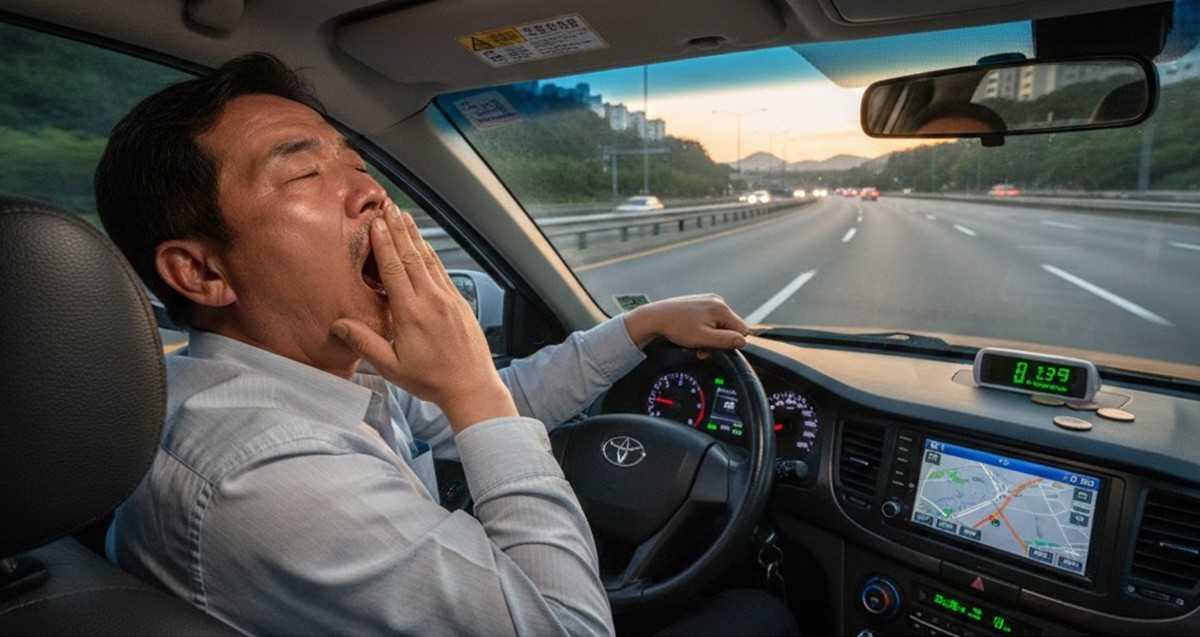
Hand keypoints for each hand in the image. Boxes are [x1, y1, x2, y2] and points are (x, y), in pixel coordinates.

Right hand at [330, 206, 516, 432]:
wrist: (471, 387)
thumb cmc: (431, 380)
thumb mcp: (392, 367)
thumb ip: (365, 343)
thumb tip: (338, 324)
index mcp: (411, 313)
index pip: (394, 270)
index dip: (383, 244)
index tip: (376, 222)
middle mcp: (431, 300)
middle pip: (411, 256)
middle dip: (398, 230)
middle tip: (388, 207)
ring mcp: (448, 299)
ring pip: (428, 260)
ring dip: (415, 236)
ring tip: (404, 216)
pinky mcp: (459, 302)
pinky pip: (442, 271)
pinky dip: (431, 254)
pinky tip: (425, 245)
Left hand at [622, 294, 748, 356]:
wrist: (655, 317)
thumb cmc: (677, 327)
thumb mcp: (704, 339)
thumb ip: (726, 341)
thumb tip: (743, 342)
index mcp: (721, 308)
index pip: (742, 330)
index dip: (729, 343)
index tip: (712, 348)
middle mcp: (717, 300)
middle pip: (729, 328)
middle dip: (716, 341)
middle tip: (699, 348)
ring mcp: (708, 299)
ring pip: (718, 325)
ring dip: (707, 337)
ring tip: (691, 341)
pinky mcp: (699, 301)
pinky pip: (709, 319)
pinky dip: (701, 329)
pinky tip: (689, 332)